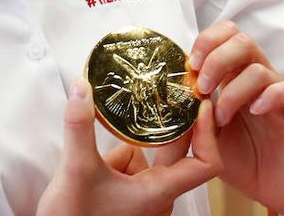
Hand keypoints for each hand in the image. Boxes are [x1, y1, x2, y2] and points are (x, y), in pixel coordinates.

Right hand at [36, 79, 222, 215]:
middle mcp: (157, 197)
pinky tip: (94, 165)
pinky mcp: (127, 197)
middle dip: (161, 123)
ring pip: (145, 156)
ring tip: (100, 153)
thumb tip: (82, 86)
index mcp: (158, 193)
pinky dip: (115, 156)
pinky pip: (130, 166)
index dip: (208, 134)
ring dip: (126, 144)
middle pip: (173, 151)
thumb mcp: (75, 169)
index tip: (199, 105)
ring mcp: (142, 198)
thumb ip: (80, 125)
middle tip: (156, 91)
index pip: (206, 164)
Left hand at [189, 20, 283, 213]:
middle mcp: (256, 78)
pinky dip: (270, 96)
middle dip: (217, 58)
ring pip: (259, 67)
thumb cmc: (237, 157)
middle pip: (241, 41)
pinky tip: (255, 111)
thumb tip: (162, 98)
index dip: (207, 41)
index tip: (190, 65)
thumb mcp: (204, 135)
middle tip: (202, 87)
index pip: (225, 35)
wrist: (270, 186)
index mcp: (233, 75)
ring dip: (233, 90)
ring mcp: (277, 93)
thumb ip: (188, 115)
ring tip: (221, 117)